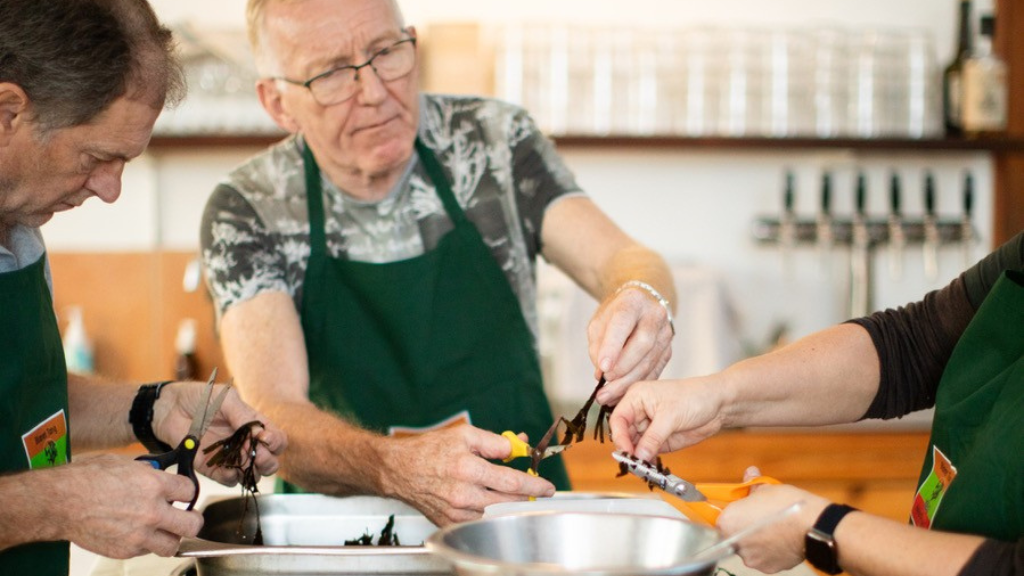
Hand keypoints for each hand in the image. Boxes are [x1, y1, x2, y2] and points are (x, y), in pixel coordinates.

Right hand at [55, 453, 202, 557]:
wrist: (59, 502)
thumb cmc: (85, 479)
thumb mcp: (123, 463)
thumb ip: (147, 472)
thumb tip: (158, 472)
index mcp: (154, 485)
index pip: (189, 491)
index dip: (187, 491)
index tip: (183, 493)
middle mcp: (152, 511)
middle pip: (192, 524)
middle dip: (193, 520)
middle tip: (187, 517)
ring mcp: (139, 535)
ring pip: (173, 545)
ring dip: (172, 538)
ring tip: (165, 531)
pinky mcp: (125, 551)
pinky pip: (147, 552)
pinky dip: (146, 545)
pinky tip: (138, 534)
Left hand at [154, 382, 286, 485]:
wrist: (170, 408)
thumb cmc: (200, 398)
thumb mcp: (226, 399)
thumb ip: (243, 416)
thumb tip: (261, 434)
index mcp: (253, 425)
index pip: (277, 440)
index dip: (276, 443)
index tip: (265, 439)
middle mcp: (245, 443)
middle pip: (270, 461)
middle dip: (267, 461)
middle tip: (255, 455)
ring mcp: (230, 457)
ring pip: (252, 474)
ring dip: (251, 472)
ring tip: (241, 463)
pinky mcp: (212, 468)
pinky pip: (229, 480)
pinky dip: (231, 478)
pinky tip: (227, 470)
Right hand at [378, 425, 554, 525]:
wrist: (399, 470)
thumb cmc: (430, 450)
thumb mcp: (464, 435)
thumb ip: (494, 442)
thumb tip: (517, 447)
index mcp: (468, 468)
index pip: (511, 482)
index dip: (535, 485)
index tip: (548, 486)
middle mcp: (463, 494)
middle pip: (508, 502)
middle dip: (529, 497)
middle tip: (540, 491)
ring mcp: (456, 512)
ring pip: (495, 514)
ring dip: (512, 506)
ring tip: (519, 495)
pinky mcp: (449, 522)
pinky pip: (479, 521)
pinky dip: (493, 513)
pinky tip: (496, 503)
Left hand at [588, 285, 672, 405]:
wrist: (639, 307)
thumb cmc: (614, 315)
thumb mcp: (599, 322)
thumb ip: (597, 346)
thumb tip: (602, 374)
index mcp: (633, 301)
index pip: (623, 323)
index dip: (613, 347)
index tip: (603, 367)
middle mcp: (654, 315)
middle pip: (642, 344)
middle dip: (622, 368)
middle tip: (605, 382)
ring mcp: (665, 333)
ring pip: (649, 362)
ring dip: (628, 382)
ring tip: (608, 396)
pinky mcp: (668, 350)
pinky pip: (654, 372)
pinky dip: (637, 386)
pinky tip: (622, 395)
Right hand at [608, 376, 724, 461]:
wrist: (718, 405)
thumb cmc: (695, 396)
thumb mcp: (671, 416)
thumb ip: (653, 437)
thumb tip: (638, 455)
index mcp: (636, 397)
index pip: (618, 419)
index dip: (619, 437)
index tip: (626, 452)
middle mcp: (639, 412)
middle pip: (624, 435)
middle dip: (628, 450)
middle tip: (634, 464)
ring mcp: (648, 427)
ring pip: (634, 446)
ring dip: (637, 458)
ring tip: (643, 468)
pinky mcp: (658, 439)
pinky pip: (647, 453)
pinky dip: (647, 461)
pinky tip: (651, 467)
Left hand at [717, 467, 829, 573]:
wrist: (814, 526)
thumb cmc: (788, 505)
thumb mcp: (766, 487)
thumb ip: (751, 484)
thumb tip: (750, 474)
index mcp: (728, 522)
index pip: (721, 518)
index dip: (732, 511)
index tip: (741, 508)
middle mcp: (735, 544)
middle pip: (733, 534)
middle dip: (744, 525)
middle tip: (758, 515)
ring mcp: (752, 558)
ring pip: (748, 547)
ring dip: (756, 538)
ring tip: (772, 527)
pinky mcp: (767, 568)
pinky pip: (763, 557)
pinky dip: (769, 550)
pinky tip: (780, 538)